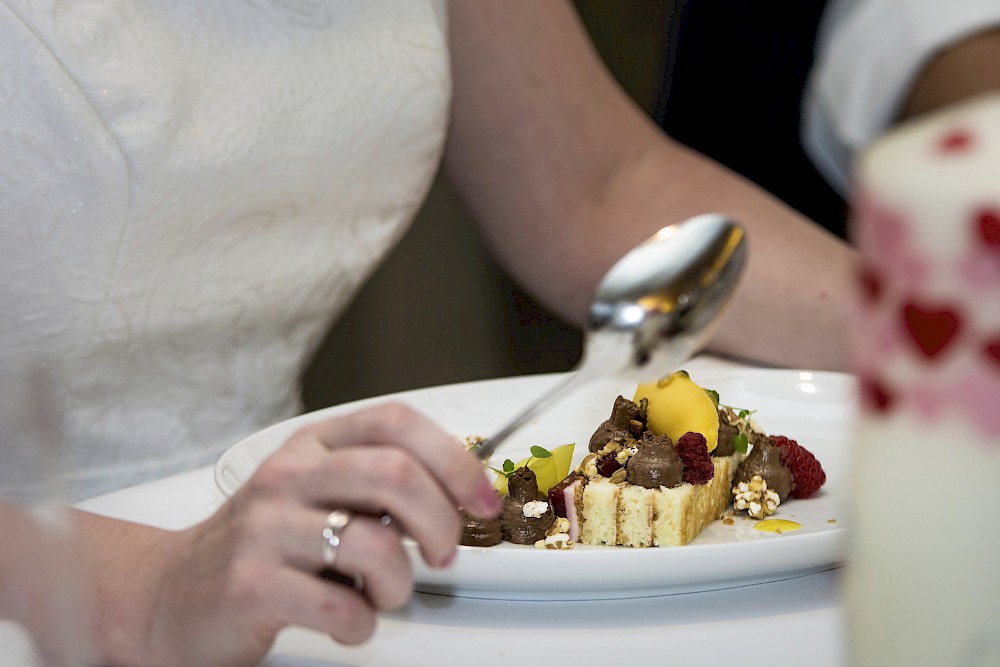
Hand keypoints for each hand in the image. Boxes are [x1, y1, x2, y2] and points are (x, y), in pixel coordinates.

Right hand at [142, 403, 499, 665]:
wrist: (169, 594)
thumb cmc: (261, 545)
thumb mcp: (316, 493)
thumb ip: (378, 484)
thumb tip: (460, 491)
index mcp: (314, 445)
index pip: (397, 423)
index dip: (454, 459)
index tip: (482, 498)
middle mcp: (288, 476)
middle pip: (395, 475)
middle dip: (441, 522)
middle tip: (441, 553)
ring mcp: (265, 528)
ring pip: (374, 543)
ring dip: (400, 583)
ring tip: (382, 595)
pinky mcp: (250, 584)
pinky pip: (340, 607)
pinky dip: (362, 624)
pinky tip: (346, 618)